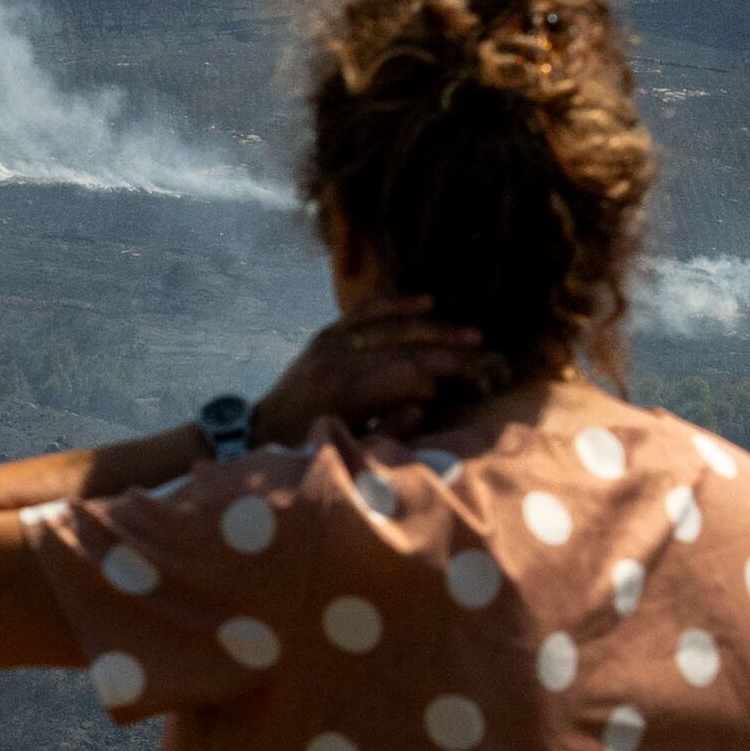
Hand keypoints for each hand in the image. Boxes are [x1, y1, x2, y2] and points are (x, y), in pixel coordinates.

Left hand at [249, 300, 505, 447]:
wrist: (259, 431)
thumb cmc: (308, 449)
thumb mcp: (348, 449)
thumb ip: (386, 431)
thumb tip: (424, 405)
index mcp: (344, 394)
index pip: (408, 374)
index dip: (448, 374)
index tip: (482, 377)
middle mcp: (336, 362)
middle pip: (406, 350)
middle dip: (452, 353)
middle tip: (491, 357)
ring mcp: (329, 344)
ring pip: (391, 328)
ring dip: (435, 329)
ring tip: (473, 334)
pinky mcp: (324, 336)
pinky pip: (364, 313)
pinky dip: (396, 304)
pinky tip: (428, 301)